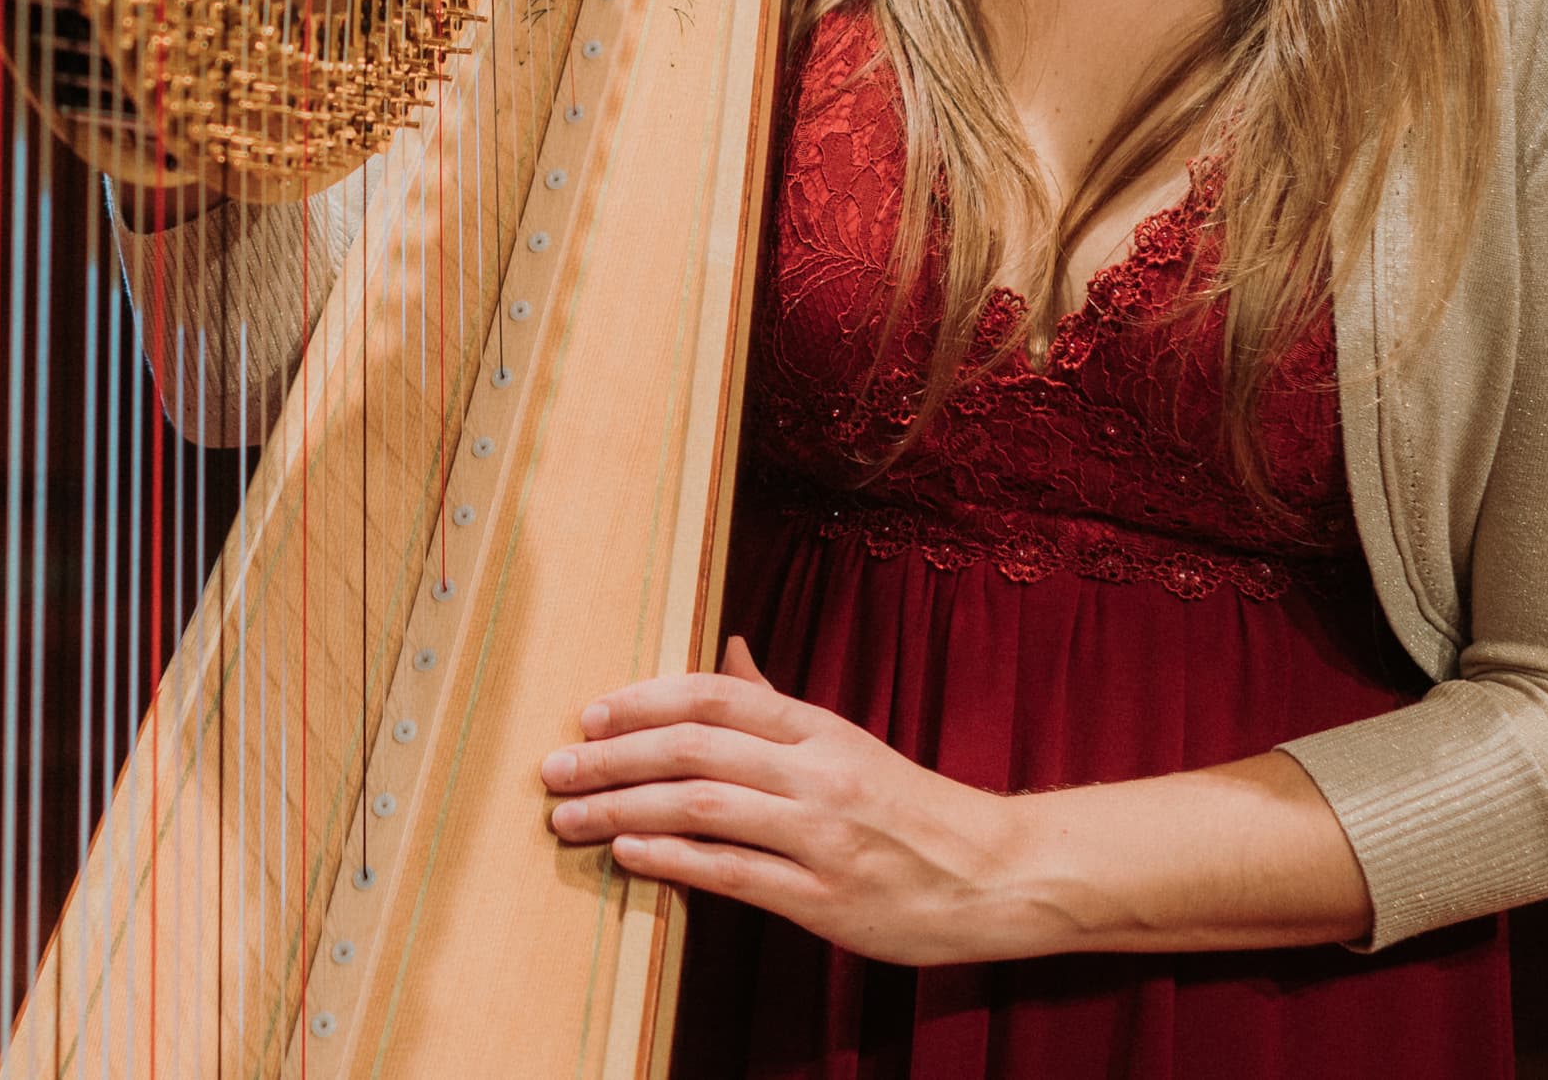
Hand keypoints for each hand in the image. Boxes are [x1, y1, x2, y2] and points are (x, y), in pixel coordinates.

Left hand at [540, 638, 1037, 966]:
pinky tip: (629, 853)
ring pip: (704, 805)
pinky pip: (734, 873)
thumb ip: (778, 705)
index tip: (588, 714)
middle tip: (554, 770)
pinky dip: (674, 859)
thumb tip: (732, 649)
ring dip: (624, 807)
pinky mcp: (825, 898)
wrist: (994, 873)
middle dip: (612, 756)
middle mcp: (815, 773)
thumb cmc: (909, 808)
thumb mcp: (846, 743)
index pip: (715, 696)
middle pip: (695, 746)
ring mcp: (821, 835)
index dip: (642, 700)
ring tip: (569, 818)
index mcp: (818, 729)